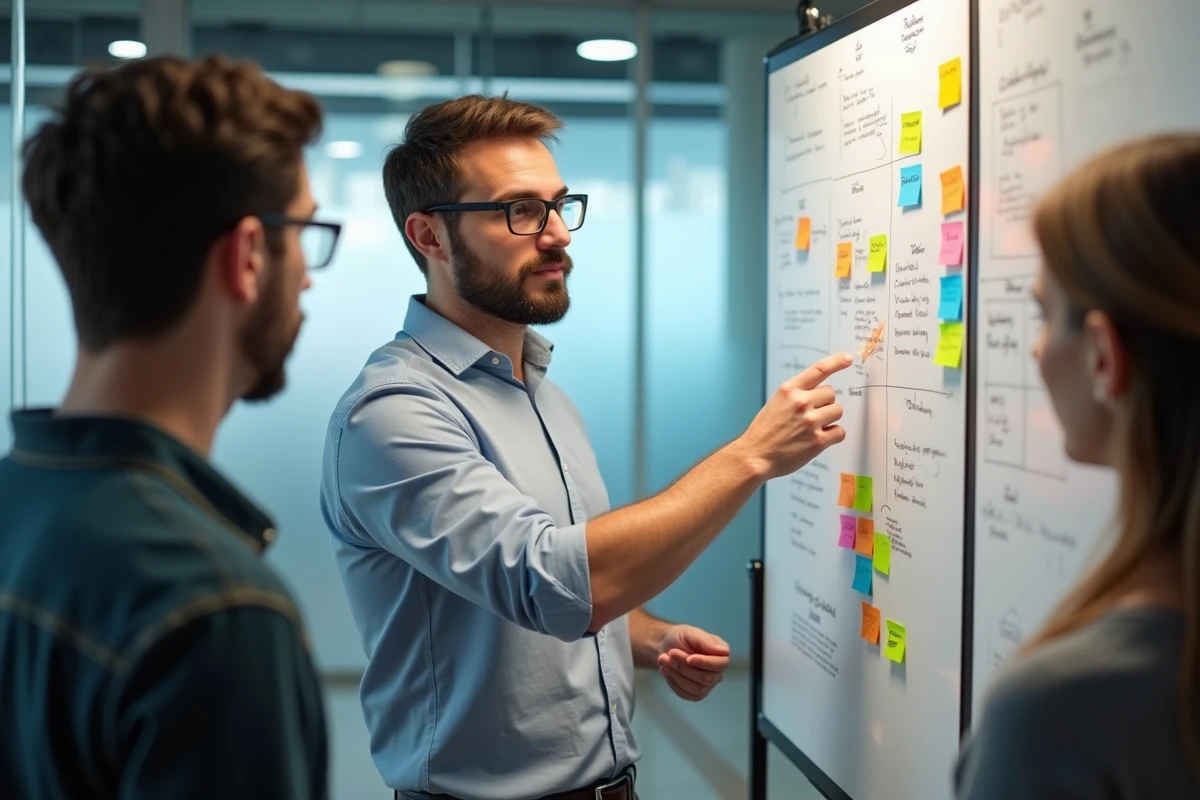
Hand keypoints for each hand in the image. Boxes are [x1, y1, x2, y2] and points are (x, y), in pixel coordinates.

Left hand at [655, 625, 730, 701]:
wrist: (665, 646)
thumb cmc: (680, 637)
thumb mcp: (690, 633)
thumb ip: (706, 641)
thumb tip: (724, 652)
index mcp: (721, 654)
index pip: (720, 664)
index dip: (704, 663)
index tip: (688, 658)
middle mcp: (717, 671)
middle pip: (707, 678)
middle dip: (685, 667)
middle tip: (669, 654)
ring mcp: (707, 684)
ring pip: (696, 688)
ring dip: (677, 674)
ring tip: (664, 659)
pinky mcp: (695, 694)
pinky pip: (686, 694)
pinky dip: (673, 683)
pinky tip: (665, 670)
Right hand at [734, 352, 852, 478]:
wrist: (755, 456)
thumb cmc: (764, 432)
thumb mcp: (775, 403)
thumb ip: (796, 396)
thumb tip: (819, 395)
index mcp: (789, 390)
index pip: (818, 370)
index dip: (836, 362)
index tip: (848, 358)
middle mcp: (801, 402)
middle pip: (831, 394)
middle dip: (825, 403)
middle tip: (812, 415)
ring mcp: (810, 422)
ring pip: (837, 411)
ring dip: (829, 419)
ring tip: (813, 428)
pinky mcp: (818, 441)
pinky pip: (840, 432)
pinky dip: (833, 436)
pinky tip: (819, 439)